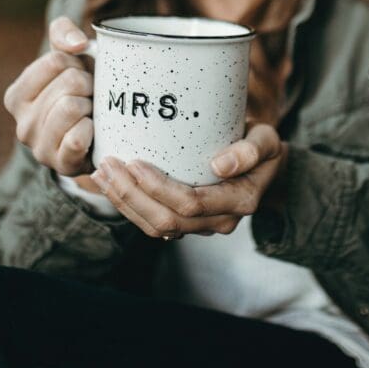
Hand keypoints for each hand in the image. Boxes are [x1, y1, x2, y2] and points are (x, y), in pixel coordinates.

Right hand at [3, 16, 95, 176]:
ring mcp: (40, 148)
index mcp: (16, 96)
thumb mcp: (68, 55)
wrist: (97, 134)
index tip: (79, 74)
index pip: (56, 60)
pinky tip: (92, 130)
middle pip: (69, 83)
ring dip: (92, 105)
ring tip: (91, 111)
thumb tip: (77, 44)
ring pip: (72, 107)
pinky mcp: (62, 166)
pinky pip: (77, 139)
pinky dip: (91, 129)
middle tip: (90, 95)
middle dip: (89, 84)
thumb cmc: (80, 89)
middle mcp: (22, 124)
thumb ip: (63, 32)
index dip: (78, 62)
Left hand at [88, 123, 287, 238]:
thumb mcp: (267, 140)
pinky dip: (128, 206)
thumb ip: (251, 150)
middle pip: (167, 220)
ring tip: (101, 175)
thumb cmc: (263, 147)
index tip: (134, 163)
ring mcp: (201, 225)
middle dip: (131, 196)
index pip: (191, 203)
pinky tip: (110, 185)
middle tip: (107, 166)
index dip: (158, 188)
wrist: (265, 166)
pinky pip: (153, 222)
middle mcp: (220, 221)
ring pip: (156, 227)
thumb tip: (220, 165)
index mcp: (239, 202)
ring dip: (124, 203)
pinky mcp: (186, 221)